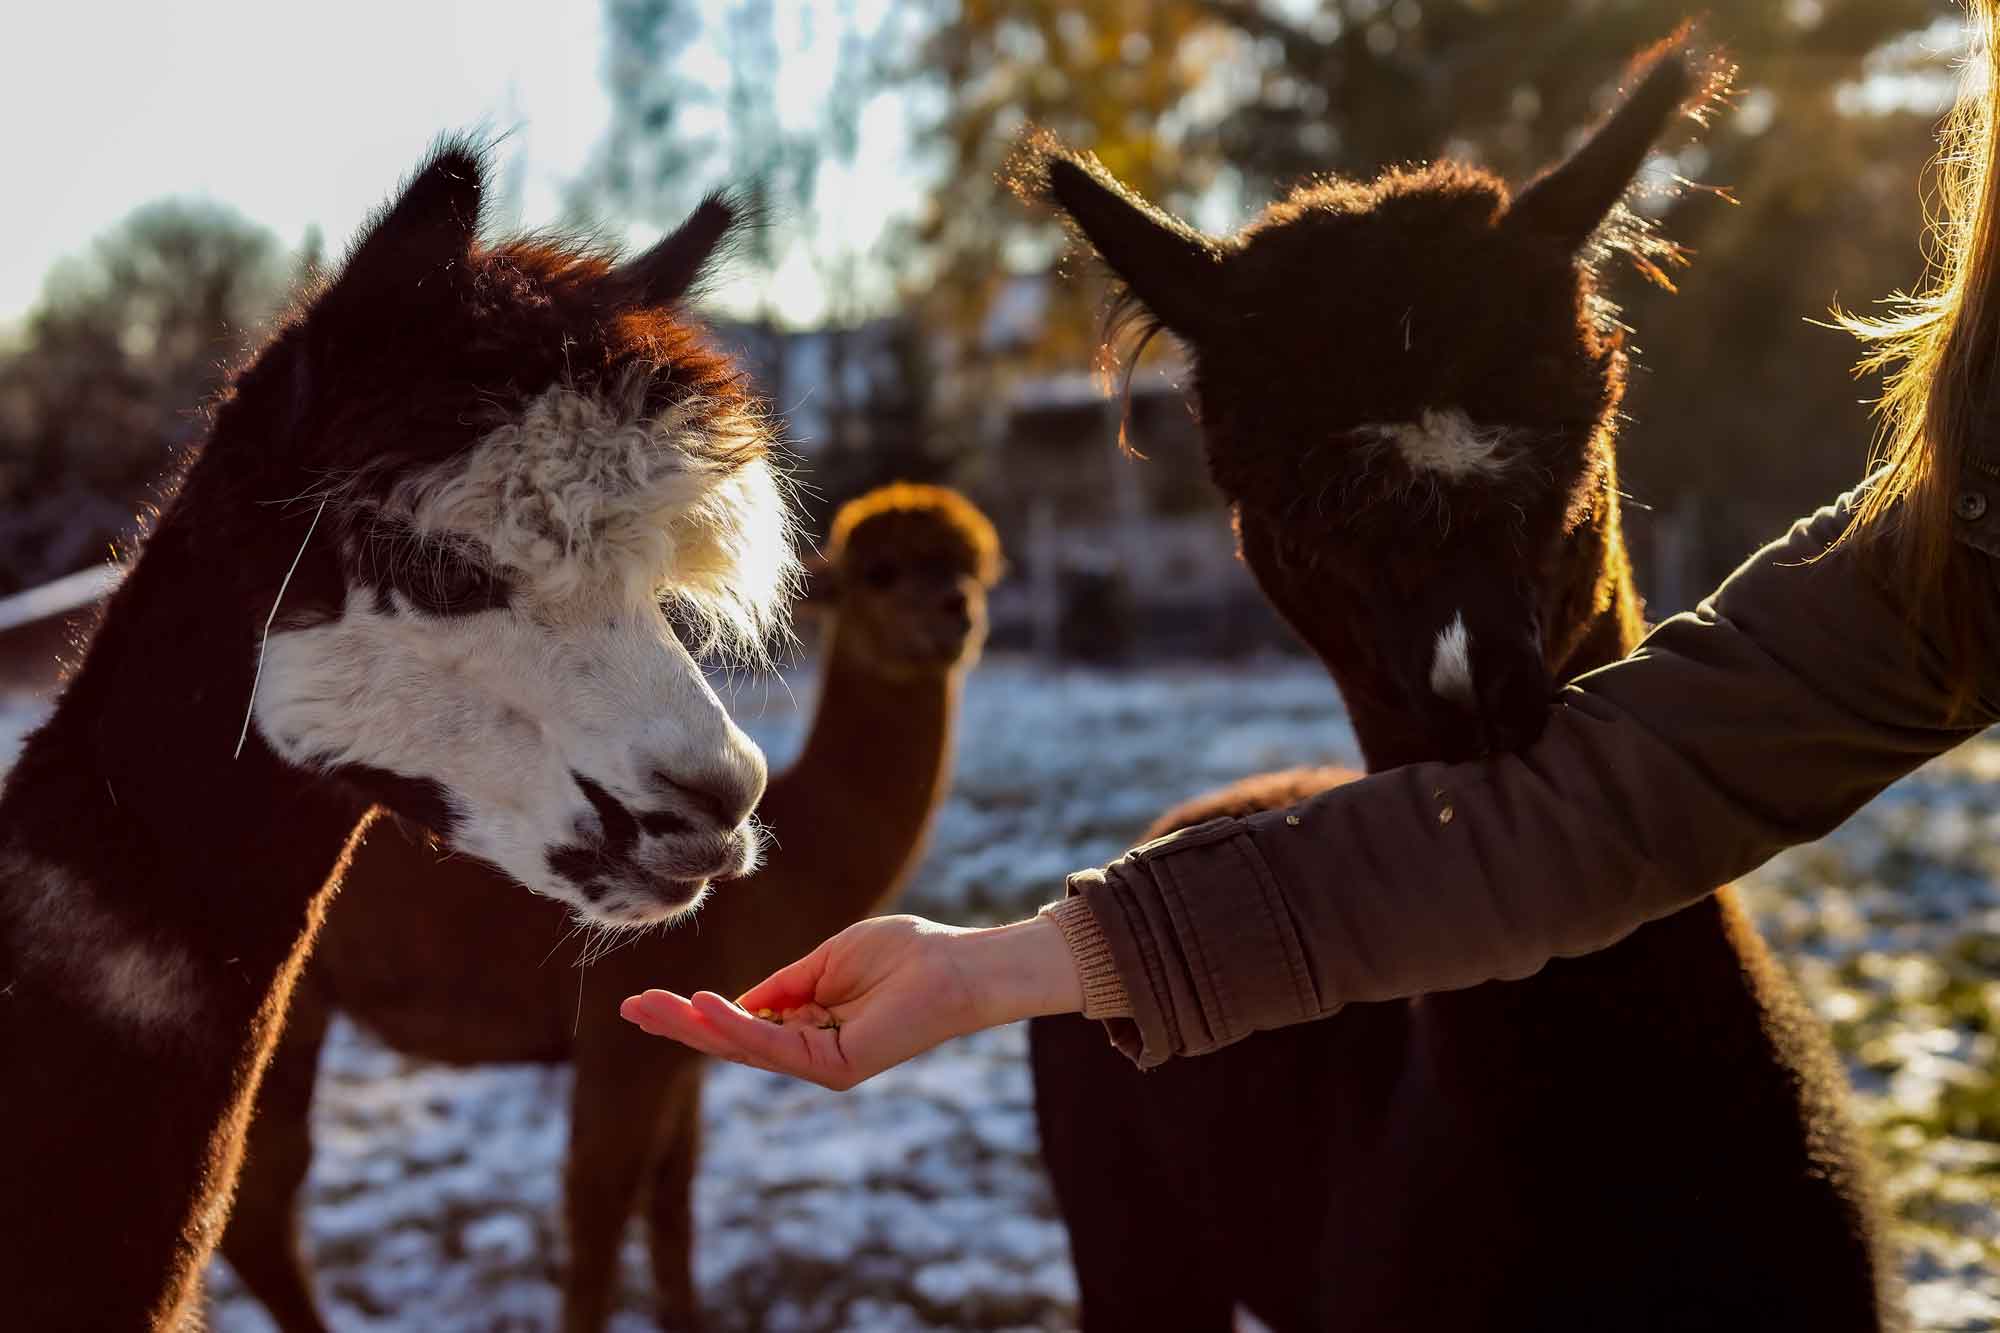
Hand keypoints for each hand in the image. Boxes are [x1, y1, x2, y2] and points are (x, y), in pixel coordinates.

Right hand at [619, 912, 1082, 1088]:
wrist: (956, 963)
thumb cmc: (905, 953)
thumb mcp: (826, 960)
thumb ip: (783, 984)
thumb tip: (736, 1000)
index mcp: (807, 1023)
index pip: (739, 1023)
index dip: (694, 1012)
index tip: (647, 997)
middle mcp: (810, 1050)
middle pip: (730, 1041)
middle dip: (678, 1025)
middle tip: (627, 1009)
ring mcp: (822, 1063)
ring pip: (745, 1047)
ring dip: (695, 1027)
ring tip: (651, 1007)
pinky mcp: (837, 1067)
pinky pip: (776, 1047)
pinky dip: (738, 1027)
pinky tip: (703, 1006)